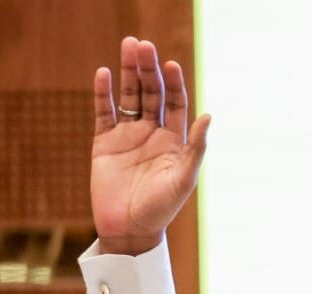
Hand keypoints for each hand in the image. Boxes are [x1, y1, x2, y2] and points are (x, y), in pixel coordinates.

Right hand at [91, 36, 210, 255]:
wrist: (128, 230)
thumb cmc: (160, 209)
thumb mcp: (183, 180)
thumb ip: (196, 149)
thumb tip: (208, 117)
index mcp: (174, 141)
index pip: (176, 103)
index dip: (174, 83)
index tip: (170, 65)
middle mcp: (152, 134)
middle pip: (151, 94)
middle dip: (148, 70)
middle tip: (143, 45)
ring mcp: (128, 136)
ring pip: (129, 97)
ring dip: (128, 73)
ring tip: (128, 46)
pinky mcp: (104, 143)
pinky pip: (104, 113)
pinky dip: (103, 94)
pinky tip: (104, 74)